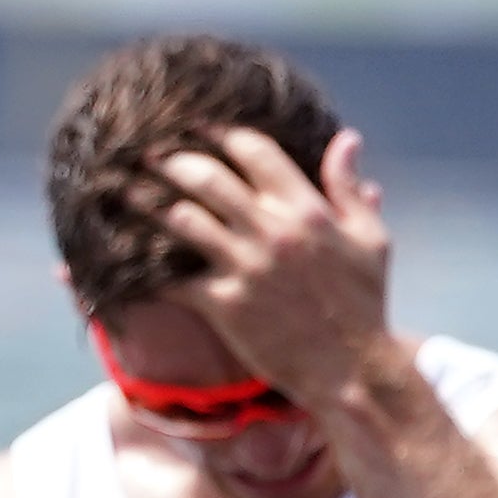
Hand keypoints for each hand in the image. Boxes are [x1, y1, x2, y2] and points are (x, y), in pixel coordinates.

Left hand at [147, 123, 395, 411]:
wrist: (351, 368)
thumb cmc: (363, 303)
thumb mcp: (370, 239)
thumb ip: (347, 188)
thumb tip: (345, 138)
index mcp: (307, 209)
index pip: (254, 150)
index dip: (221, 134)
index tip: (198, 129)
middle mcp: (273, 231)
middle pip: (207, 178)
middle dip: (173, 161)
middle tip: (149, 155)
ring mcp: (246, 267)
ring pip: (183, 220)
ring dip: (150, 204)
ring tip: (127, 193)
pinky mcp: (225, 305)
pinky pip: (173, 277)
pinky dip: (148, 265)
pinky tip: (129, 254)